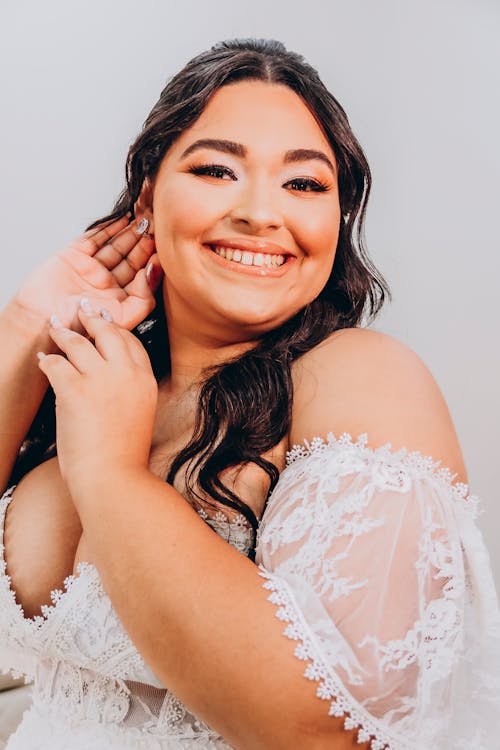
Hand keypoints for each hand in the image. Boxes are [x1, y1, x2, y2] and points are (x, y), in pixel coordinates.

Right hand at [13, 216, 163, 333]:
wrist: (43, 321)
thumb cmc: (79, 328)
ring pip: (116, 245)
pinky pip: (95, 238)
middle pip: (131, 257)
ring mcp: (91, 268)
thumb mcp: (122, 320)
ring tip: (144, 219)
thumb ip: (143, 299)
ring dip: (130, 232)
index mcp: (121, 298)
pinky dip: (108, 228)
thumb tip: (151, 273)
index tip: (164, 246)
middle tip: (157, 226)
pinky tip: (122, 219)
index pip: (142, 275)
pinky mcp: (75, 255)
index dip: (153, 260)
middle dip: (144, 242)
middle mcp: (108, 283)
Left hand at [37, 301, 157, 492]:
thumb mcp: (140, 415)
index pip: (131, 343)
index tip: (104, 323)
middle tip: (81, 310)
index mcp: (146, 381)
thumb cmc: (123, 456)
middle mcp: (126, 374)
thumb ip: (130, 391)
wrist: (113, 478)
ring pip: (78, 343)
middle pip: (109, 333)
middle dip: (92, 319)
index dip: (115, 330)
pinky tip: (42, 359)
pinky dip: (46, 360)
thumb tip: (109, 377)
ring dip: (63, 333)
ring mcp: (101, 380)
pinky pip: (55, 363)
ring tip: (54, 327)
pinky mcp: (75, 390)